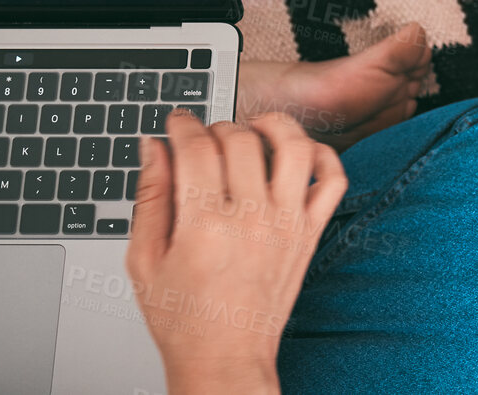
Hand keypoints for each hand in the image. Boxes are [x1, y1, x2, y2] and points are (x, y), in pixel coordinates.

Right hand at [126, 110, 346, 394]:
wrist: (225, 357)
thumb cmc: (183, 316)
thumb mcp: (145, 259)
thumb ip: (151, 197)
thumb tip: (154, 147)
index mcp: (204, 225)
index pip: (197, 148)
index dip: (183, 125)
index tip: (177, 121)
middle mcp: (251, 219)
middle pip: (241, 141)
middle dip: (218, 126)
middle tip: (206, 136)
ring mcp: (287, 224)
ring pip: (294, 147)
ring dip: (275, 125)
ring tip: (255, 129)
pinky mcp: (311, 233)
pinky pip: (333, 180)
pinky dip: (323, 155)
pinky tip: (298, 153)